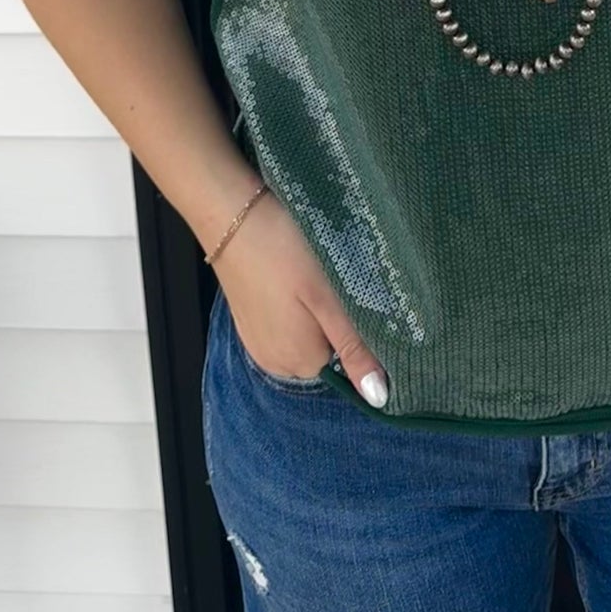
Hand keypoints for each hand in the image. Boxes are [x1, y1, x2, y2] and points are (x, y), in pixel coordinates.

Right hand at [210, 187, 390, 406]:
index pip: (350, 362)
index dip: (359, 330)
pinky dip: (295, 305)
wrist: (231, 215)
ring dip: (316, 312)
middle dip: (336, 320)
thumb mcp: (328, 297)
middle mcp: (276, 362)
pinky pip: (286, 324)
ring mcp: (258, 342)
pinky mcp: (250, 321)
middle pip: (327, 350)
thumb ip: (354, 347)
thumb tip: (379, 396)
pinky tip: (292, 276)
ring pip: (307, 335)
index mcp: (300, 362)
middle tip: (333, 280)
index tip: (354, 295)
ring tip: (311, 275)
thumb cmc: (284, 250)